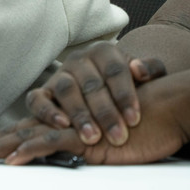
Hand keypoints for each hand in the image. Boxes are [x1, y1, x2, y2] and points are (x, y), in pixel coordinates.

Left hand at [0, 73, 189, 165]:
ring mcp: (66, 128)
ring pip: (21, 138)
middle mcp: (54, 124)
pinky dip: (31, 151)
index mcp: (53, 126)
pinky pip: (51, 142)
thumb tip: (56, 157)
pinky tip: (12, 159)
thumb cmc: (132, 126)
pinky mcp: (83, 136)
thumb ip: (75, 149)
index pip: (12, 135)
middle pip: (6, 135)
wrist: (161, 108)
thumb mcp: (96, 143)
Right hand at [27, 41, 165, 145]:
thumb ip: (152, 69)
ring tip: (92, 137)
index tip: (134, 120)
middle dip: (105, 112)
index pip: (114, 70)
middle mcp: (79, 60)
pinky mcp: (42, 92)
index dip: (124, 95)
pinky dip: (47, 111)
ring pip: (65, 89)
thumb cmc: (131, 85)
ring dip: (79, 114)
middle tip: (117, 136)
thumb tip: (140, 70)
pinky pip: (37, 99)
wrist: (106, 86)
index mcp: (104, 52)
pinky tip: (62, 126)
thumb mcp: (146, 74)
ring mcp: (59, 75)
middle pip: (90, 83)